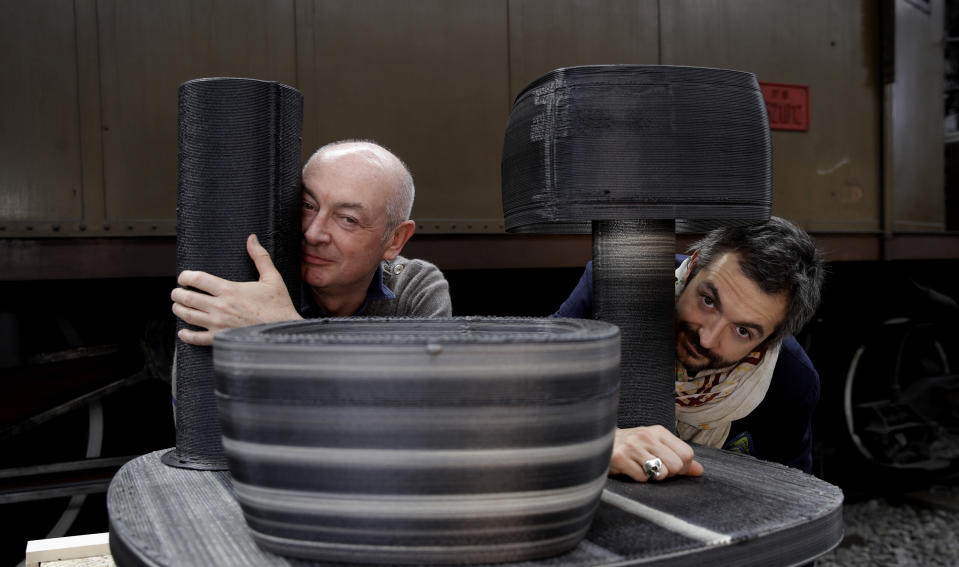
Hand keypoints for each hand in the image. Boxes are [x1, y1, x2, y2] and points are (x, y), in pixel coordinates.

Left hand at [171, 234, 300, 345]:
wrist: (284, 331)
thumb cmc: (279, 306)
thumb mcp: (272, 278)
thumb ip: (260, 257)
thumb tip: (252, 239)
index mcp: (229, 289)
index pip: (198, 279)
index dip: (186, 276)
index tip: (183, 277)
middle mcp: (220, 306)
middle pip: (188, 298)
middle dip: (178, 293)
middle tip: (177, 292)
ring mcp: (219, 324)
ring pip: (188, 316)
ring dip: (178, 310)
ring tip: (177, 307)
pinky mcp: (221, 338)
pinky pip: (197, 338)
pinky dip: (187, 335)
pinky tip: (183, 332)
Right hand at [609, 425, 703, 481]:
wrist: (598, 442)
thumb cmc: (631, 447)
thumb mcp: (655, 446)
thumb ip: (678, 457)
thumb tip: (699, 471)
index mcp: (658, 431)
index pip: (687, 454)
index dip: (681, 467)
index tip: (669, 467)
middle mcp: (646, 435)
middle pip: (676, 465)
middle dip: (668, 474)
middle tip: (654, 470)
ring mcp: (632, 446)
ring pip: (660, 473)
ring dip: (652, 477)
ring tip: (640, 468)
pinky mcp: (619, 457)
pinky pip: (641, 478)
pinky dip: (637, 478)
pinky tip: (628, 469)